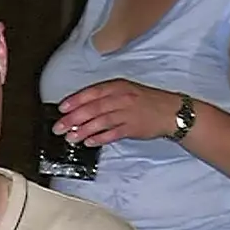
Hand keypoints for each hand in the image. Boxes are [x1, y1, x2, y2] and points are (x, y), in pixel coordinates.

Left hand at [54, 79, 179, 146]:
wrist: (170, 111)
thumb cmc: (146, 101)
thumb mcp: (126, 91)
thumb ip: (106, 97)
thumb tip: (82, 108)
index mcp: (117, 86)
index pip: (92, 92)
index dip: (75, 101)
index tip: (61, 108)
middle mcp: (121, 98)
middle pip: (92, 108)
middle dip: (73, 119)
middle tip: (59, 128)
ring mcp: (127, 113)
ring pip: (100, 121)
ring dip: (83, 130)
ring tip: (70, 138)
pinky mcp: (133, 127)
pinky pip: (113, 133)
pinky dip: (99, 138)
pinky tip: (89, 142)